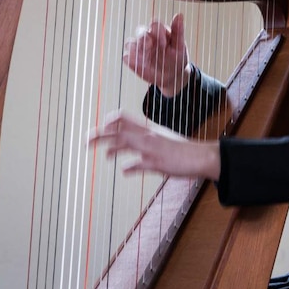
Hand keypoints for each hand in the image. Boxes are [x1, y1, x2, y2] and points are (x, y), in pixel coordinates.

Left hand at [89, 112, 220, 179]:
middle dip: (100, 134)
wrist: (201, 156)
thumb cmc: (183, 150)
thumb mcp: (162, 144)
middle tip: (86, 140)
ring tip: (102, 154)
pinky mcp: (157, 162)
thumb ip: (144, 152)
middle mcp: (148, 135)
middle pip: (119, 130)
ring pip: (126, 142)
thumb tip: (128, 166)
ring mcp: (152, 148)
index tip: (101, 128)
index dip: (110, 122)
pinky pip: (140, 164)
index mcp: (149, 129)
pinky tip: (124, 170)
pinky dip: (131, 167)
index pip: (124, 119)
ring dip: (110, 147)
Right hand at [124, 13, 189, 96]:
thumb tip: (179, 15)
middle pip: (140, 31)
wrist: (173, 76)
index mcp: (159, 32)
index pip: (155, 25)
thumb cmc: (177, 58)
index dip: (158, 32)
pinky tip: (136, 63)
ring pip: (130, 42)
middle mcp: (147, 38)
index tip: (163, 43)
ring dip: (134, 47)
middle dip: (143, 37)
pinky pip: (127, 57)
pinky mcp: (133, 60)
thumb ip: (178, 31)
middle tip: (149, 45)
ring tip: (142, 55)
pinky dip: (130, 59)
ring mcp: (139, 49)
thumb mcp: (180, 46)